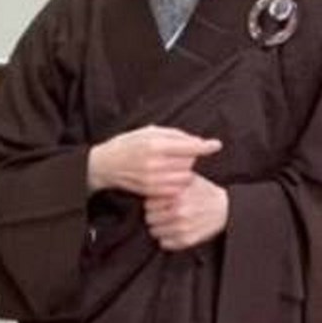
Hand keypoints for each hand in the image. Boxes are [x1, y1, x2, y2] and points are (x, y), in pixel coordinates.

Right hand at [87, 125, 220, 197]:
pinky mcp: (151, 191)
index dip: (204, 145)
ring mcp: (153, 180)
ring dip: (185, 170)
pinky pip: (175, 188)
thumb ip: (174, 135)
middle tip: (179, 152)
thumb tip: (197, 141)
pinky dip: (178, 182)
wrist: (105, 165)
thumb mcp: (149, 131)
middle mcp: (155, 163)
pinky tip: (169, 175)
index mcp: (155, 145)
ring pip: (185, 176)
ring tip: (173, 164)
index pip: (187, 146)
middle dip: (189, 156)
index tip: (216, 145)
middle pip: (189, 162)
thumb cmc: (128, 144)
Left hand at [144, 175, 228, 250]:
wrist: (226, 209)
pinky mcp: (187, 240)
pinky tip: (174, 231)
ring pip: (154, 232)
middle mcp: (179, 212)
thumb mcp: (190, 179)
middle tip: (163, 213)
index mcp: (177, 195)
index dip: (153, 203)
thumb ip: (171, 178)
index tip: (159, 203)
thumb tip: (152, 177)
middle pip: (149, 218)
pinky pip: (164, 243)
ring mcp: (182, 228)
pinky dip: (167, 238)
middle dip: (155, 215)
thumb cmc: (205, 192)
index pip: (148, 204)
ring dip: (160, 227)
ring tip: (169, 222)